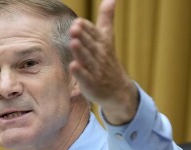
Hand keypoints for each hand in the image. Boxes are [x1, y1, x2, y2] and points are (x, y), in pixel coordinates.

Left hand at [69, 0, 137, 124]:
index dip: (87, 29)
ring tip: (73, 42)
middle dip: (83, 37)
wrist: (118, 89)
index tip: (79, 22)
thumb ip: (107, 18)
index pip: (95, 34)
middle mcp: (100, 56)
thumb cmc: (107, 60)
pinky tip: (73, 66)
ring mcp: (96, 70)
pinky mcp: (91, 84)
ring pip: (87, 59)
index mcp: (103, 43)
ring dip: (80, 52)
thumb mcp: (108, 37)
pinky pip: (85, 77)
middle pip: (90, 45)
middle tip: (75, 28)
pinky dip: (80, 73)